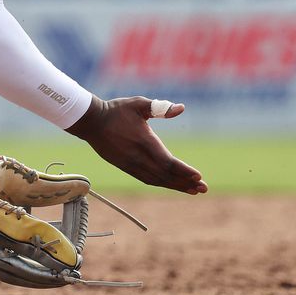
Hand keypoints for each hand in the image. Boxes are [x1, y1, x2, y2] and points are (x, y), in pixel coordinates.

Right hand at [65, 96, 206, 194]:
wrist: (91, 122)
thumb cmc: (117, 110)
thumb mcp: (139, 103)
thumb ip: (161, 107)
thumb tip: (181, 108)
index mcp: (145, 142)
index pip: (168, 162)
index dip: (184, 171)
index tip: (199, 176)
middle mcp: (138, 157)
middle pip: (166, 175)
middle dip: (185, 182)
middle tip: (203, 189)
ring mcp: (131, 165)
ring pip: (157, 180)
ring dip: (176, 186)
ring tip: (193, 190)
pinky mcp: (125, 167)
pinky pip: (147, 179)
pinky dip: (162, 183)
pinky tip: (171, 184)